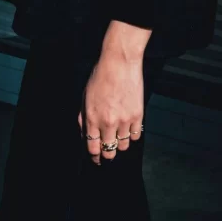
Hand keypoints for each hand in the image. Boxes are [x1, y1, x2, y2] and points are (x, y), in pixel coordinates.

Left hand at [77, 49, 144, 164]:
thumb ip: (83, 118)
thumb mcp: (85, 96)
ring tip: (118, 136)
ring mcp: (123, 120)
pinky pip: (135, 136)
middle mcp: (107, 122)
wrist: (120, 62)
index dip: (94, 157)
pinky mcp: (137, 115)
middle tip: (108, 150)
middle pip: (108, 151)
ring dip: (120, 144)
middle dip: (107, 154)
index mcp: (92, 118)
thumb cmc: (101, 76)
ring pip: (123, 146)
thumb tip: (85, 135)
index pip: (92, 148)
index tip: (96, 158)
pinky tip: (128, 128)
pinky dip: (132, 135)